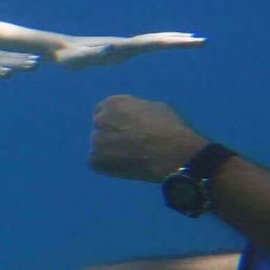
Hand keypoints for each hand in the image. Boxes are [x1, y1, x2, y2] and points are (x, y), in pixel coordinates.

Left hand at [50, 32, 204, 68]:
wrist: (59, 48)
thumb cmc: (68, 56)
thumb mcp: (80, 58)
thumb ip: (95, 54)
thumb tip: (113, 48)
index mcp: (121, 46)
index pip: (152, 43)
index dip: (172, 42)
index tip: (192, 41)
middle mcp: (125, 44)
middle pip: (158, 40)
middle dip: (181, 41)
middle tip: (203, 41)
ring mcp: (124, 46)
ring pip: (154, 41)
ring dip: (173, 40)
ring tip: (193, 40)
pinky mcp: (121, 51)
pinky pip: (145, 47)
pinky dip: (160, 44)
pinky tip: (165, 45)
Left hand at [90, 95, 207, 181]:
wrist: (174, 153)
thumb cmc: (170, 128)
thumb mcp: (155, 107)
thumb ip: (136, 110)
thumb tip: (131, 117)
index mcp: (113, 103)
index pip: (104, 111)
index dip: (115, 121)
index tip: (124, 128)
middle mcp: (100, 119)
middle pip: (101, 128)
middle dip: (111, 134)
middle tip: (127, 144)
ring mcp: (96, 140)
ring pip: (100, 146)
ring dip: (110, 151)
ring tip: (129, 157)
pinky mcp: (96, 160)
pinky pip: (98, 163)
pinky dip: (109, 166)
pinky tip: (125, 166)